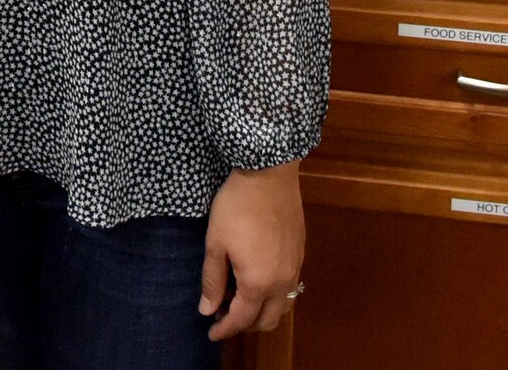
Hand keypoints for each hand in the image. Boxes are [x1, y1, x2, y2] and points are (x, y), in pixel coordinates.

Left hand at [198, 160, 304, 341]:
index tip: (210, 333)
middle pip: (267, 320)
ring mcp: (295, 267)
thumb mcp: (215, 243)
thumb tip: (208, 310)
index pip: (241, 319)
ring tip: (239, 298)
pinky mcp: (300, 253)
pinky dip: (273, 294)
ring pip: (283, 306)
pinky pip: (290, 287)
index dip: (224, 330)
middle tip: (223, 315)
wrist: (269, 174)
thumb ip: (212, 280)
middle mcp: (282, 282)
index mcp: (258, 283)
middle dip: (245, 324)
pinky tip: (257, 278)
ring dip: (262, 311)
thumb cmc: (236, 207)